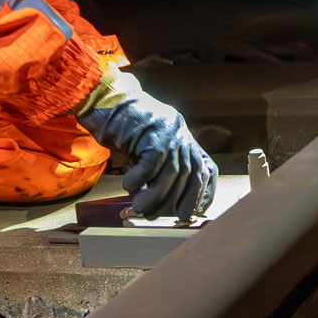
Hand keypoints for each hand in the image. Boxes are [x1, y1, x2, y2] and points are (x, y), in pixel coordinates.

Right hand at [74, 67, 217, 220]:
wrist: (109, 100)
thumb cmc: (126, 129)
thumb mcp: (150, 148)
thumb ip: (159, 171)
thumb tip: (157, 206)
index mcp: (186, 138)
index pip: (207, 170)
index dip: (203, 194)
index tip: (193, 212)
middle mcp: (183, 134)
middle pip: (190, 175)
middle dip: (179, 201)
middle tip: (161, 216)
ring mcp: (170, 132)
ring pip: (171, 173)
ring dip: (155, 196)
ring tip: (139, 207)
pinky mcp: (152, 133)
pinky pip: (150, 164)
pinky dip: (139, 180)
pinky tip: (128, 185)